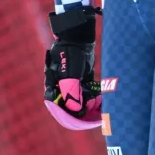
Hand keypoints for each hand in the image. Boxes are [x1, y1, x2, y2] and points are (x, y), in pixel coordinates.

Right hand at [43, 6, 101, 125]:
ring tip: (98, 105)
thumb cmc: (71, 55)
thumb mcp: (69, 75)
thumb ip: (71, 92)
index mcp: (53, 83)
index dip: (66, 112)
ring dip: (89, 101)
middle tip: (91, 111)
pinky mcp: (83, 74)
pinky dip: (94, 93)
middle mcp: (62, 82)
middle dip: (80, 107)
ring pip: (80, 95)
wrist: (79, 36)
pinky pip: (88, 88)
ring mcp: (73, 78)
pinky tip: (101, 98)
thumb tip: (76, 110)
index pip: (57, 103)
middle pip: (70, 100)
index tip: (77, 118)